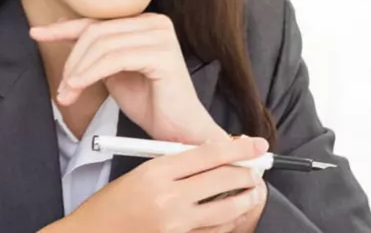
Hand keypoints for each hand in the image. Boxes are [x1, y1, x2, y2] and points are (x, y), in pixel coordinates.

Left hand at [31, 14, 225, 143]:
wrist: (179, 131)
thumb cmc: (150, 104)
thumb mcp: (114, 72)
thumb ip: (96, 52)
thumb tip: (63, 30)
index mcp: (145, 22)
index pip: (97, 21)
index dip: (63, 28)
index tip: (36, 34)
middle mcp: (156, 22)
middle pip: (96, 32)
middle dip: (72, 61)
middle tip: (62, 89)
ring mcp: (161, 36)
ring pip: (102, 45)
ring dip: (78, 71)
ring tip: (68, 94)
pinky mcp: (163, 54)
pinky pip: (115, 59)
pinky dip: (91, 73)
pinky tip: (79, 88)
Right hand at [48, 136, 269, 232]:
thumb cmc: (112, 204)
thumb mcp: (140, 173)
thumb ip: (176, 165)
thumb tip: (216, 156)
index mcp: (156, 172)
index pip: (208, 154)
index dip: (239, 149)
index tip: (258, 146)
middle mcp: (167, 198)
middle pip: (223, 180)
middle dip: (247, 174)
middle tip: (257, 171)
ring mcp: (174, 225)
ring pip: (226, 211)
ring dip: (245, 200)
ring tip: (251, 193)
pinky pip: (213, 232)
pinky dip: (227, 222)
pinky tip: (231, 215)